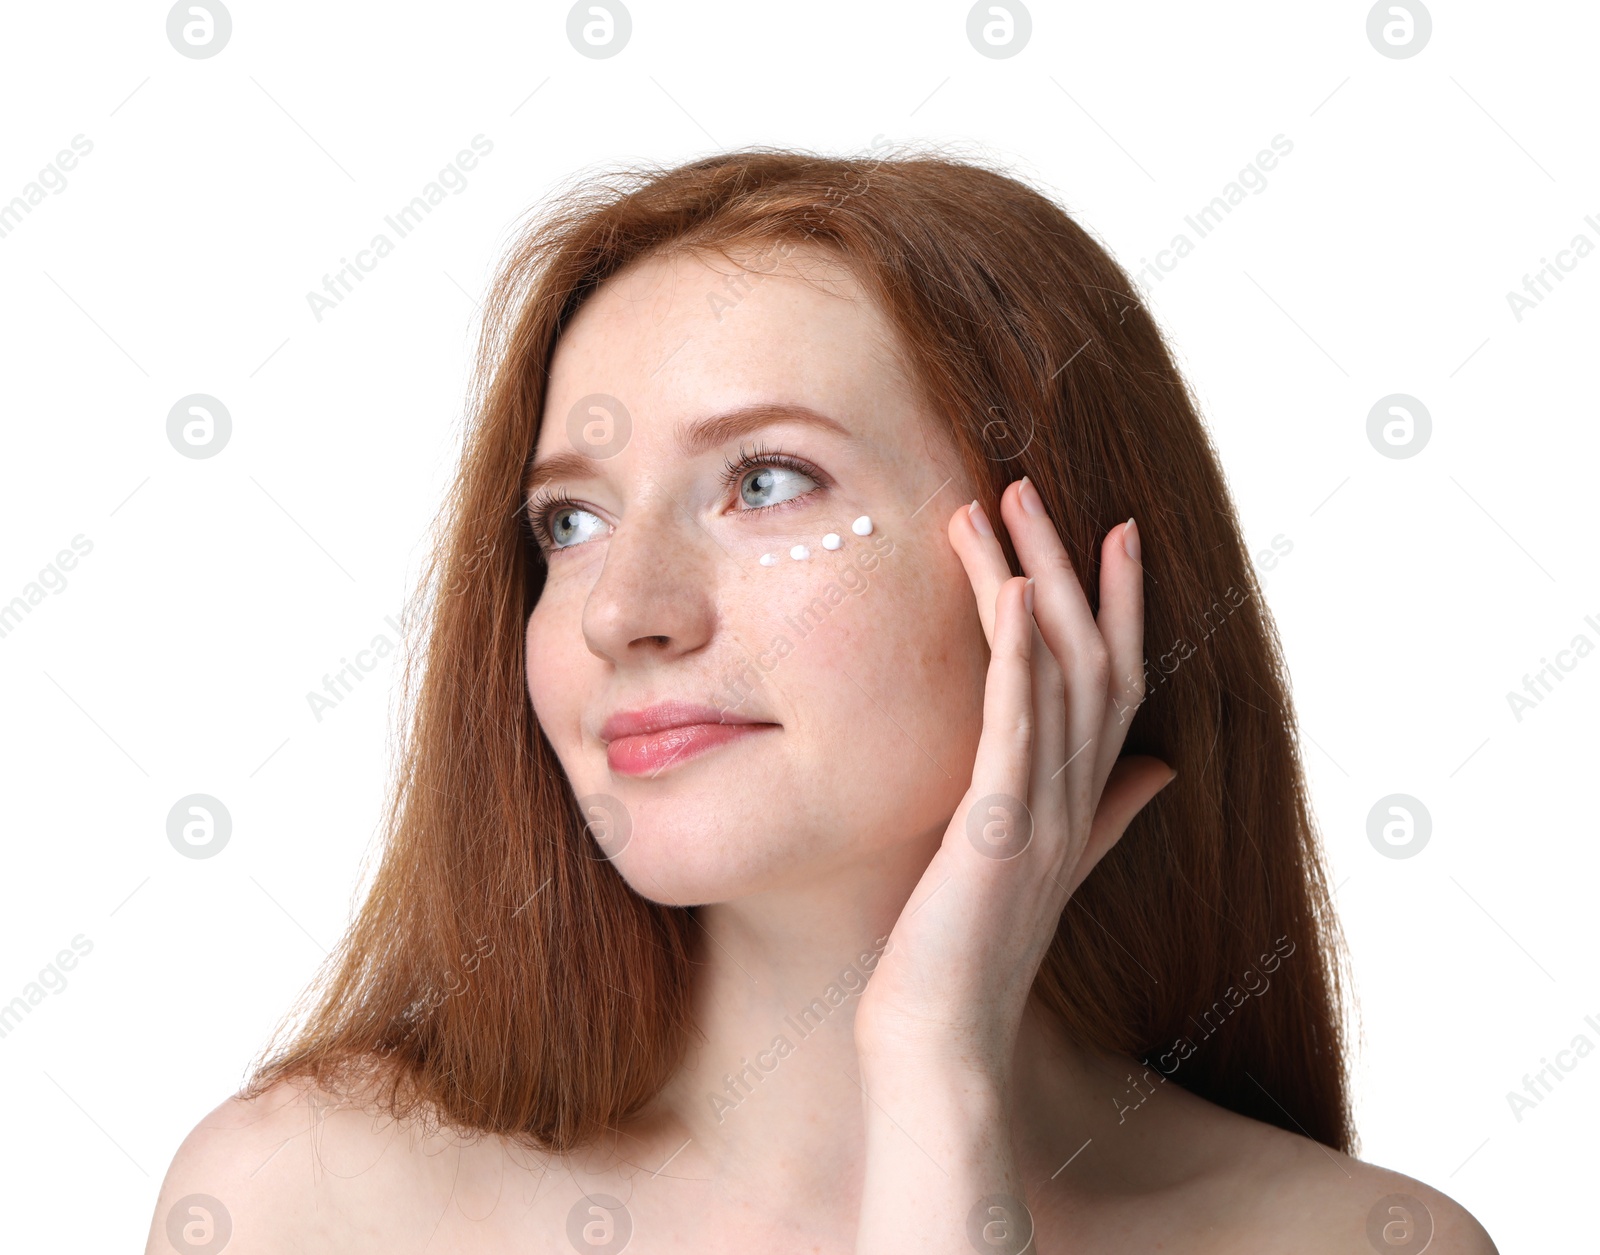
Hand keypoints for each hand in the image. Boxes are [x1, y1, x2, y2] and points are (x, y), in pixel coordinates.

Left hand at [854, 477, 1174, 1078]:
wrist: (943, 1032)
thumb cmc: (975, 949)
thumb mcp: (1047, 864)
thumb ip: (1104, 813)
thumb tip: (1157, 772)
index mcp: (1082, 796)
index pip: (1115, 679)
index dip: (1120, 602)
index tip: (1113, 530)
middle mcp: (1075, 793)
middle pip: (1091, 654)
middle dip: (1070, 565)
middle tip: (1037, 485)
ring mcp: (1041, 808)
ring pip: (1056, 671)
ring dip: (1034, 579)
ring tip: (1004, 504)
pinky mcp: (998, 826)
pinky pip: (1016, 725)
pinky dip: (1018, 654)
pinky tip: (1012, 593)